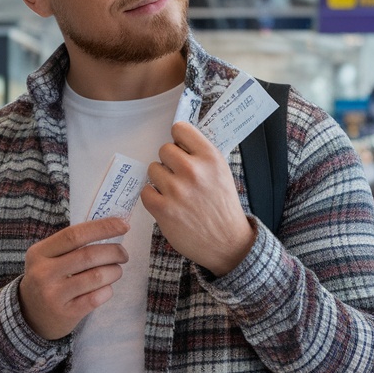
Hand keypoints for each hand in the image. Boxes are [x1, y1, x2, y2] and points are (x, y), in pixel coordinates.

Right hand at [18, 217, 129, 339]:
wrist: (29, 317)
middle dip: (114, 252)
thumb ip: (72, 245)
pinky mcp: (66, 314)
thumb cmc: (47, 279)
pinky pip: (97, 297)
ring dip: (114, 271)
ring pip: (96, 277)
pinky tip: (105, 289)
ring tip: (116, 271)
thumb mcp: (48, 258)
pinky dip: (107, 290)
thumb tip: (112, 227)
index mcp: (40, 253)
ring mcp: (54, 295)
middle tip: (123, 254)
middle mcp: (44, 273)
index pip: (74, 235)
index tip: (124, 224)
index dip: (103, 227)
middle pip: (88, 255)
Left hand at [141, 122, 255, 275]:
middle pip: (164, 149)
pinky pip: (145, 191)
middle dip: (169, 162)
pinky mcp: (163, 209)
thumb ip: (200, 155)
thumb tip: (178, 143)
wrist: (227, 243)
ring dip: (160, 179)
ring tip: (174, 192)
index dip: (178, 140)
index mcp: (210, 158)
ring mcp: (176, 190)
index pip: (180, 129)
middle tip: (179, 177)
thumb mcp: (221, 172)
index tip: (181, 150)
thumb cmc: (222, 208)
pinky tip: (167, 203)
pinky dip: (153, 197)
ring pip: (153, 169)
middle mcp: (193, 170)